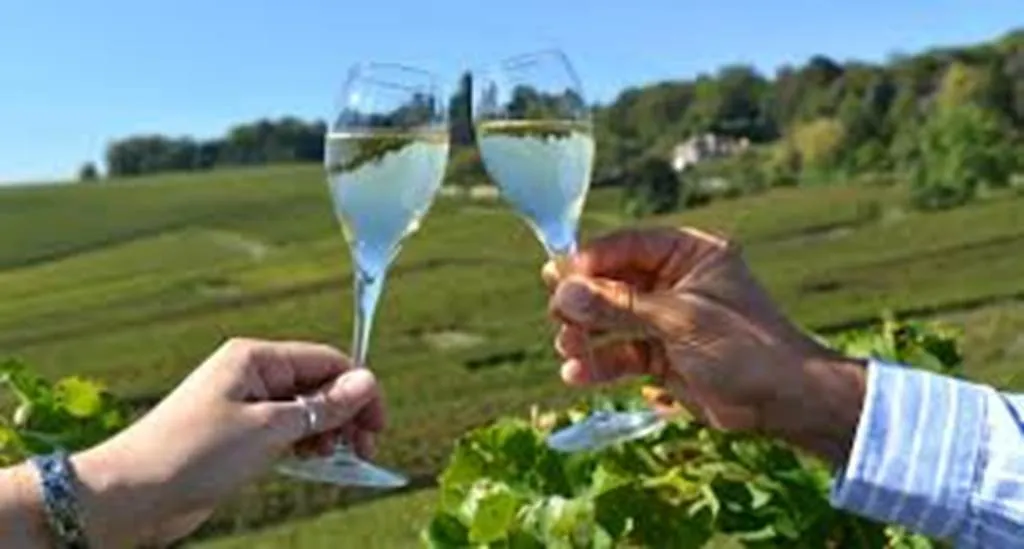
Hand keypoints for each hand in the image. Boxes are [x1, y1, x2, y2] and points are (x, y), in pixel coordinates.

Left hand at [69, 338, 382, 546]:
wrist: (131, 494)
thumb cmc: (193, 454)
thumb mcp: (270, 429)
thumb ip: (323, 406)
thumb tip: (367, 381)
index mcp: (255, 358)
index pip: (326, 361)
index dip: (358, 391)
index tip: (376, 427)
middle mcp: (251, 375)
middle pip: (318, 384)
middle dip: (345, 414)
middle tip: (362, 450)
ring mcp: (243, 405)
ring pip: (304, 410)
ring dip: (326, 432)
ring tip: (332, 458)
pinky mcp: (237, 435)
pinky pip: (285, 431)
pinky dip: (304, 445)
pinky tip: (311, 462)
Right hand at [544, 227, 866, 464]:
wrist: (784, 402)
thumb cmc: (744, 347)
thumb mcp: (678, 320)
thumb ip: (618, 306)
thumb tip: (563, 291)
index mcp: (690, 255)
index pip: (629, 245)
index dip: (592, 259)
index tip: (557, 274)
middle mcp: (676, 282)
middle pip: (614, 282)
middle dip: (584, 301)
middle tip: (557, 315)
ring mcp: (668, 320)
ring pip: (613, 320)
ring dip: (587, 334)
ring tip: (568, 348)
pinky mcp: (664, 356)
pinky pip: (622, 353)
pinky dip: (600, 363)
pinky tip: (577, 374)